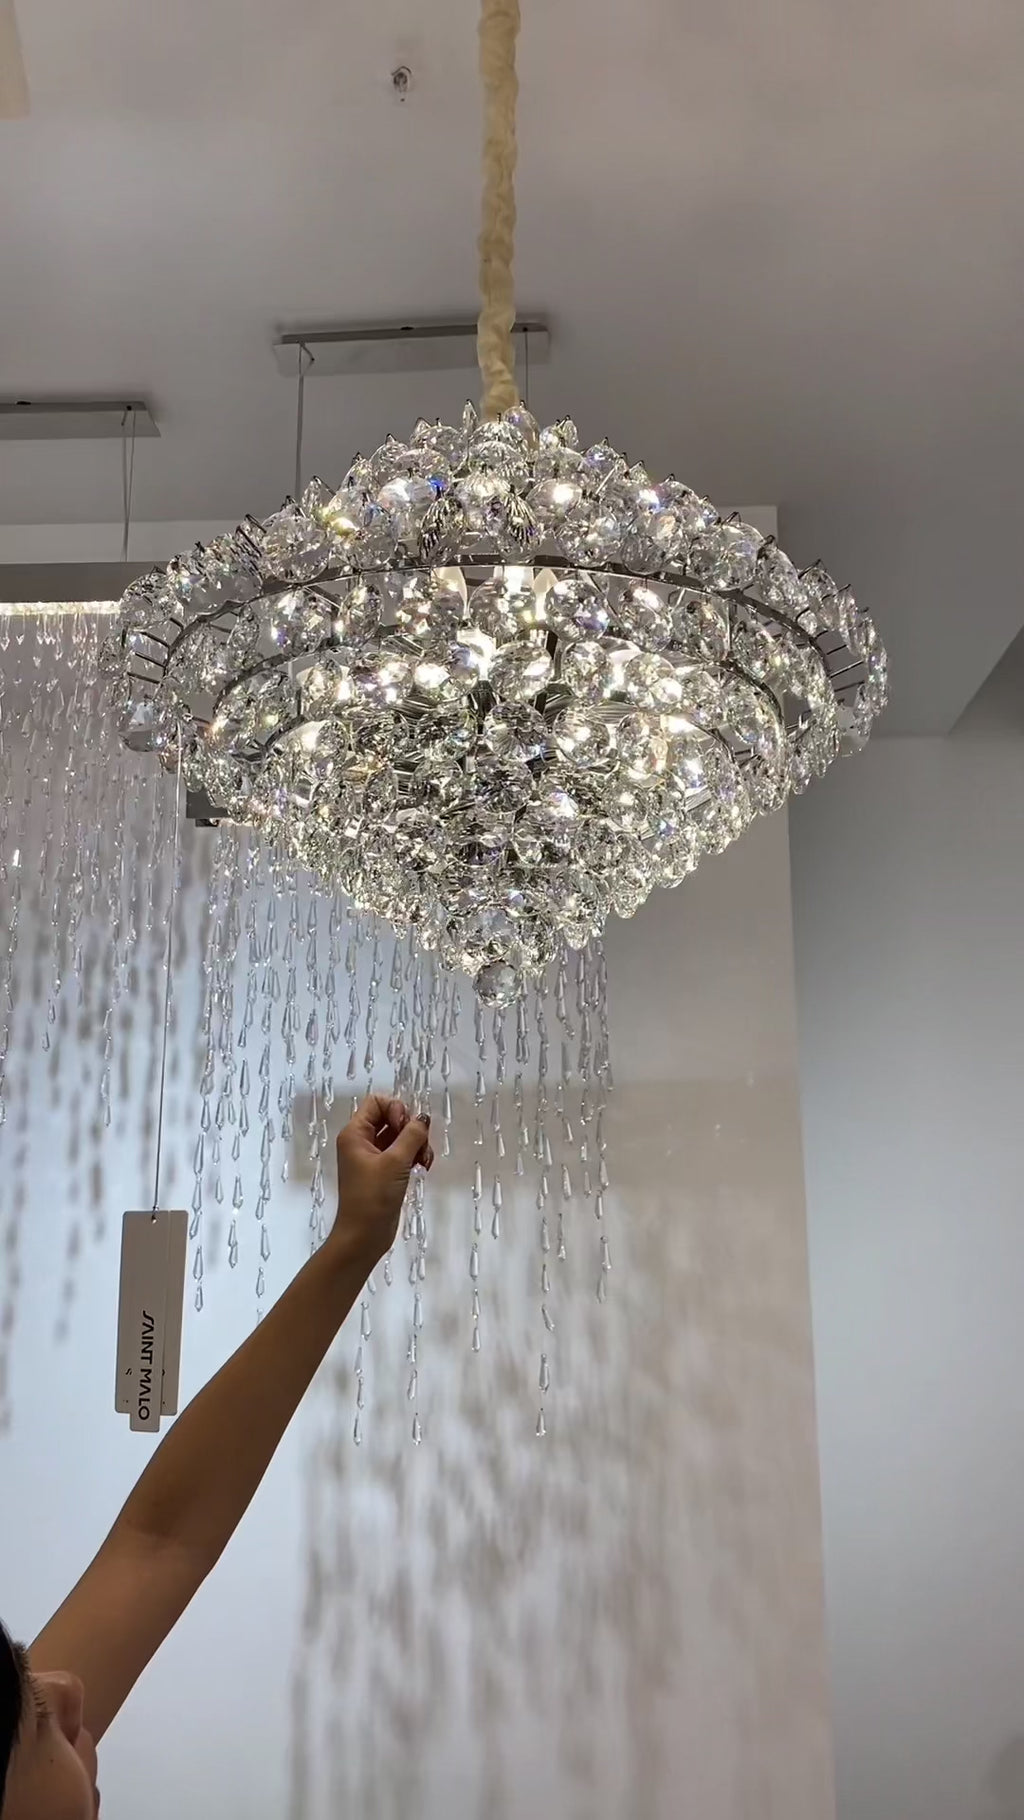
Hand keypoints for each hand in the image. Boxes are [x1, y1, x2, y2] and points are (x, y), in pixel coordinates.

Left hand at [331, 1095, 432, 1266]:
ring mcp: (372, 1157)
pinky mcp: (383, 1172)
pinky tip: (424, 1167)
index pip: (377, 1102)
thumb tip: (423, 1118)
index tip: (406, 1128)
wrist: (364, 1236)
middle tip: (420, 1146)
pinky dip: (414, 1156)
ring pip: (399, 1136)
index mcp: (355, 1133)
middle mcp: (361, 1141)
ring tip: (425, 1161)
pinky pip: (401, 1153)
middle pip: (390, 1117)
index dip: (396, 1109)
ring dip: (417, 1143)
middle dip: (411, 1128)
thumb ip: (412, 1135)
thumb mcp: (395, 1162)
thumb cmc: (373, 1196)